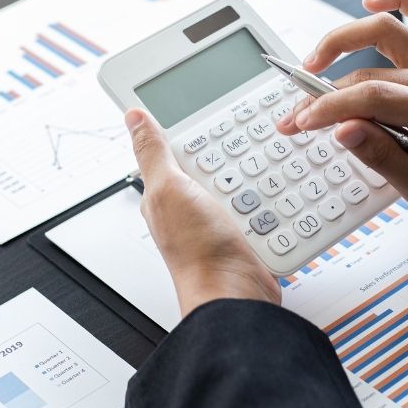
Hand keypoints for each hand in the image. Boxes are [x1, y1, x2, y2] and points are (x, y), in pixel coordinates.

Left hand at [125, 108, 280, 315]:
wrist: (235, 294)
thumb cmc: (197, 252)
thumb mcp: (169, 188)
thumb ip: (153, 152)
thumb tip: (133, 118)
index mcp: (165, 192)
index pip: (176, 148)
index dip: (192, 131)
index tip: (211, 114)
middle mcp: (189, 207)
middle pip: (213, 162)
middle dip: (231, 153)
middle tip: (248, 140)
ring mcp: (217, 221)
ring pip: (239, 182)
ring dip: (254, 176)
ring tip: (265, 166)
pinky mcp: (243, 234)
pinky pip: (260, 205)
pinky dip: (268, 200)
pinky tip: (274, 195)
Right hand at [277, 0, 407, 227]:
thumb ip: (380, 155)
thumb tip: (341, 128)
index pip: (376, 97)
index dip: (332, 107)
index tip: (302, 122)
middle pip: (371, 72)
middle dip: (324, 93)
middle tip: (295, 116)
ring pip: (386, 32)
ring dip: (343, 41)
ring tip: (312, 63)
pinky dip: (397, 0)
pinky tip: (370, 2)